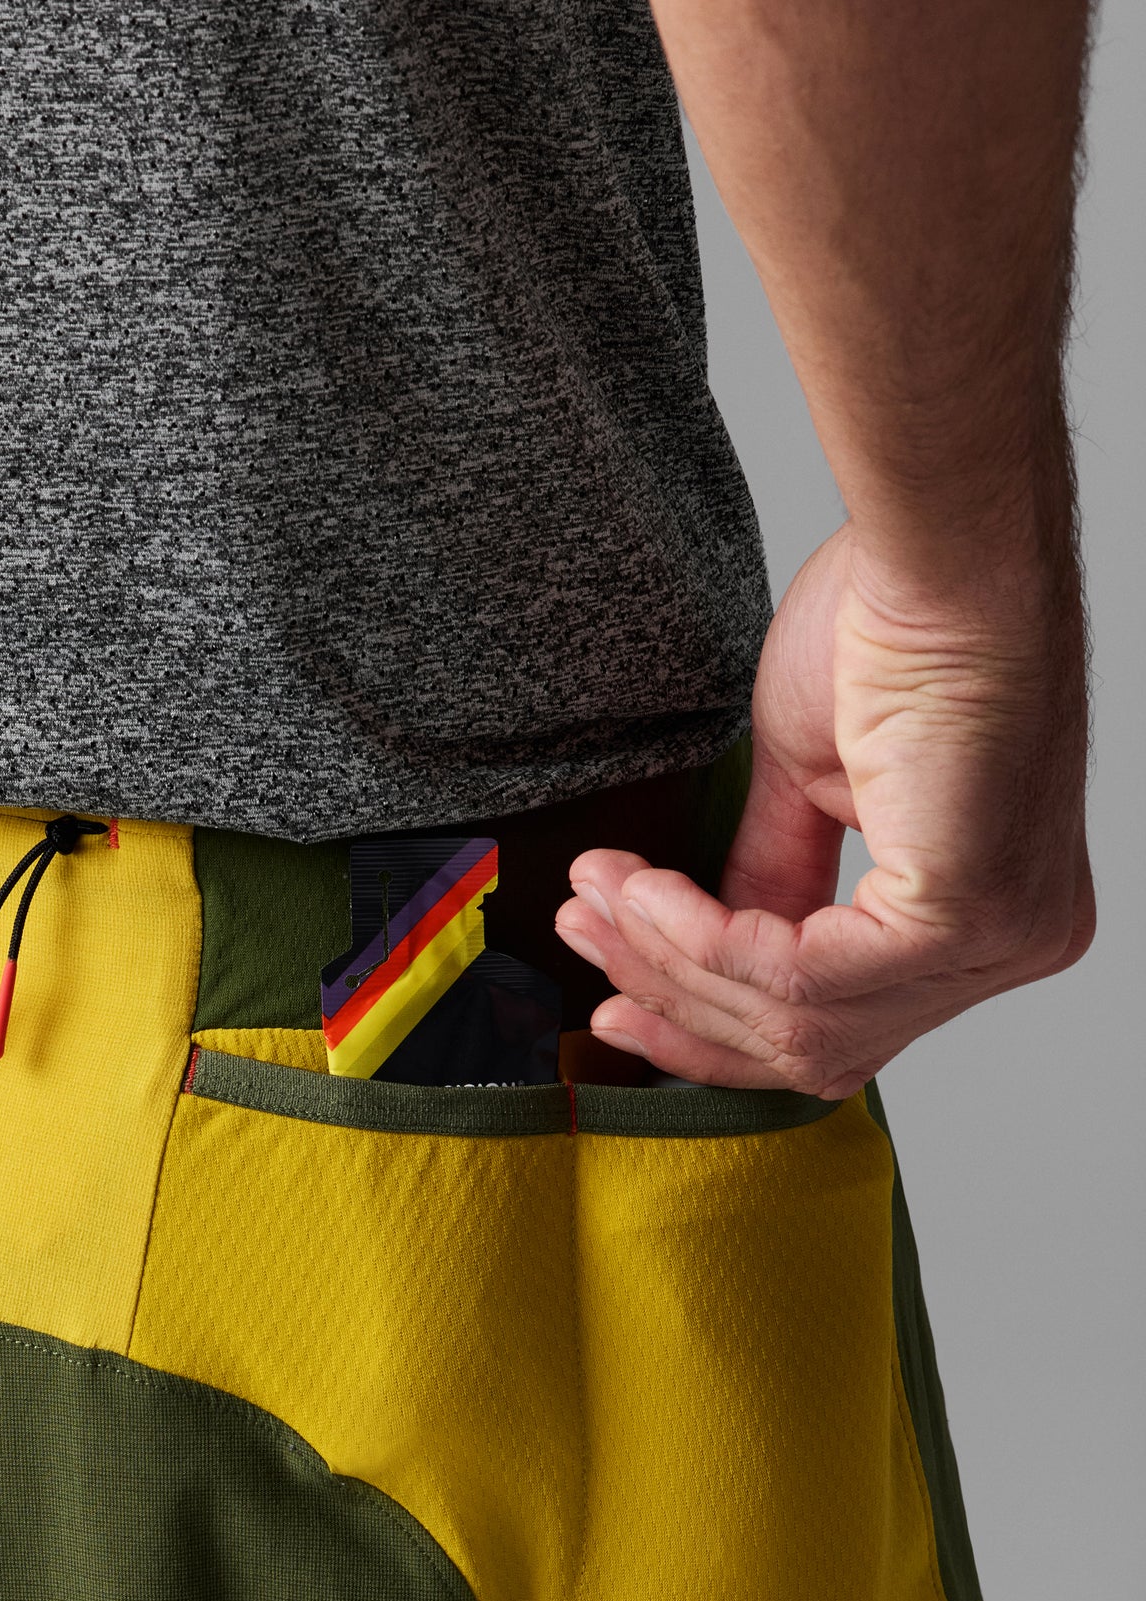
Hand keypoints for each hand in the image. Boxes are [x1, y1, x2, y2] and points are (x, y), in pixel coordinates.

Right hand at [553, 521, 1094, 1095]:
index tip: (614, 991)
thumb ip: (769, 878)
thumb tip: (700, 948)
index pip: (841, 1028)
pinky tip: (648, 891)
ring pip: (798, 1021)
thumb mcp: (809, 781)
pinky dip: (703, 940)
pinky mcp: (961, 918)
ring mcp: (998, 940)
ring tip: (603, 893)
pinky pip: (800, 976)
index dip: (710, 1023)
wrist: (936, 554)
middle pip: (813, 1046)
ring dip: (673, 959)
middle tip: (584, 930)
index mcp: (990, 919)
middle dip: (676, 998)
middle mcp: (1015, 944)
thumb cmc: (898, 625)